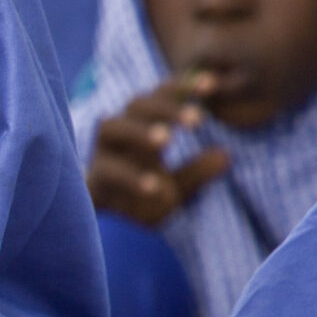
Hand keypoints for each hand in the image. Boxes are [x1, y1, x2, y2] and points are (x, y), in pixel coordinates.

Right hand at [88, 74, 230, 226]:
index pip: (160, 97)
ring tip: (167, 140)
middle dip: (166, 108)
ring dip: (140, 131)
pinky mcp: (92, 180)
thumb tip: (224, 156)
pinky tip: (154, 187)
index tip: (212, 84)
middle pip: (137, 106)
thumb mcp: (177, 187)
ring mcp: (101, 155)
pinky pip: (108, 171)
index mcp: (142, 127)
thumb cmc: (142, 200)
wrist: (104, 232)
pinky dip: (131, 177)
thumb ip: (197, 172)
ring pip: (112, 128)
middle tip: (198, 120)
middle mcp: (119, 135)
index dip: (183, 87)